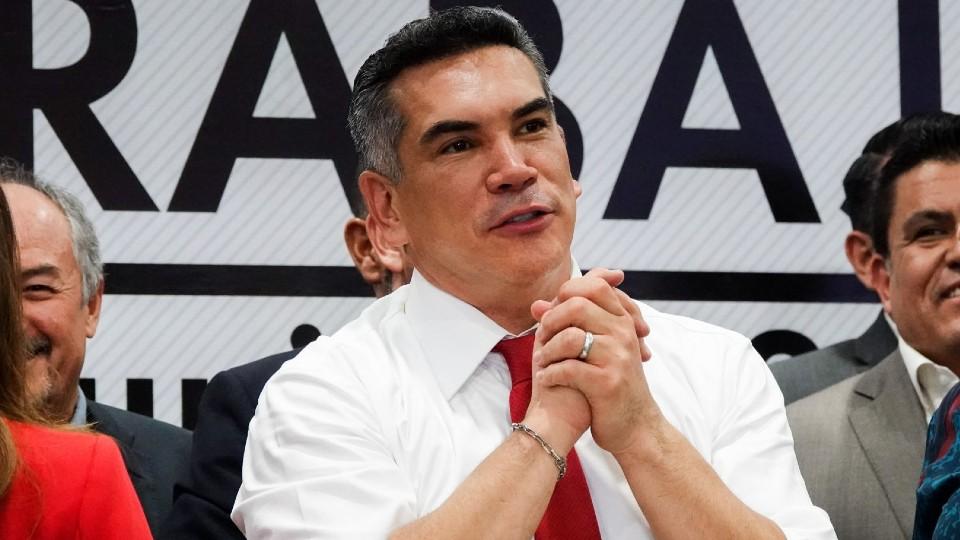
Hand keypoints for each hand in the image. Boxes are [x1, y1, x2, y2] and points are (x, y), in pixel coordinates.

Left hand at [532, 269, 663, 454]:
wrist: (636, 427)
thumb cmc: (610, 385)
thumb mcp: (597, 350)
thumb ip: (571, 323)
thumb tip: (536, 304)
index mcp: (622, 322)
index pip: (595, 286)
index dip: (567, 292)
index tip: (554, 313)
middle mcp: (624, 334)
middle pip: (578, 305)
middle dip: (551, 321)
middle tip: (542, 337)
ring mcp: (617, 358)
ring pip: (571, 336)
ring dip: (548, 350)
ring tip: (542, 361)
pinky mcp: (607, 383)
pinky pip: (568, 368)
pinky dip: (550, 374)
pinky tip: (546, 379)